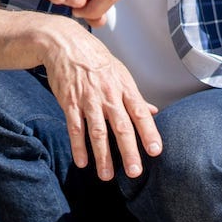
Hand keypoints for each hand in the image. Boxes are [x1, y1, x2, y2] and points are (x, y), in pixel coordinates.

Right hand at [41, 24, 160, 180]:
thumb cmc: (96, 60)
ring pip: (97, 132)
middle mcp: (108, 95)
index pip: (140, 113)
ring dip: (102, 155)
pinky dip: (78, 146)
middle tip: (134, 172)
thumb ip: (135, 97)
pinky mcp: (69, 103)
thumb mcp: (121, 74)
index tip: (156, 151)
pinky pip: (74, 128)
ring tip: (106, 175)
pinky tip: (82, 162)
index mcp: (124, 88)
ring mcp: (88, 100)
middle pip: (121, 127)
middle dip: (129, 151)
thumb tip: (154, 112)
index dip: (149, 133)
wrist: (66, 45)